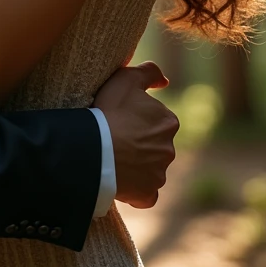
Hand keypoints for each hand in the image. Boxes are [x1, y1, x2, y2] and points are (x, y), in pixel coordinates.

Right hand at [93, 61, 178, 208]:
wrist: (96, 148)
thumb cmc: (110, 111)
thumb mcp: (126, 79)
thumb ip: (149, 72)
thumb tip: (165, 81)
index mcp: (168, 122)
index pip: (156, 119)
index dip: (137, 117)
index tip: (120, 118)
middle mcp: (169, 149)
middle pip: (154, 144)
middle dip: (140, 142)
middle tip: (115, 137)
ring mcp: (159, 173)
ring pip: (150, 168)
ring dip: (137, 164)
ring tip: (113, 157)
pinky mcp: (148, 194)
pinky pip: (146, 194)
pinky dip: (137, 190)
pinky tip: (123, 182)